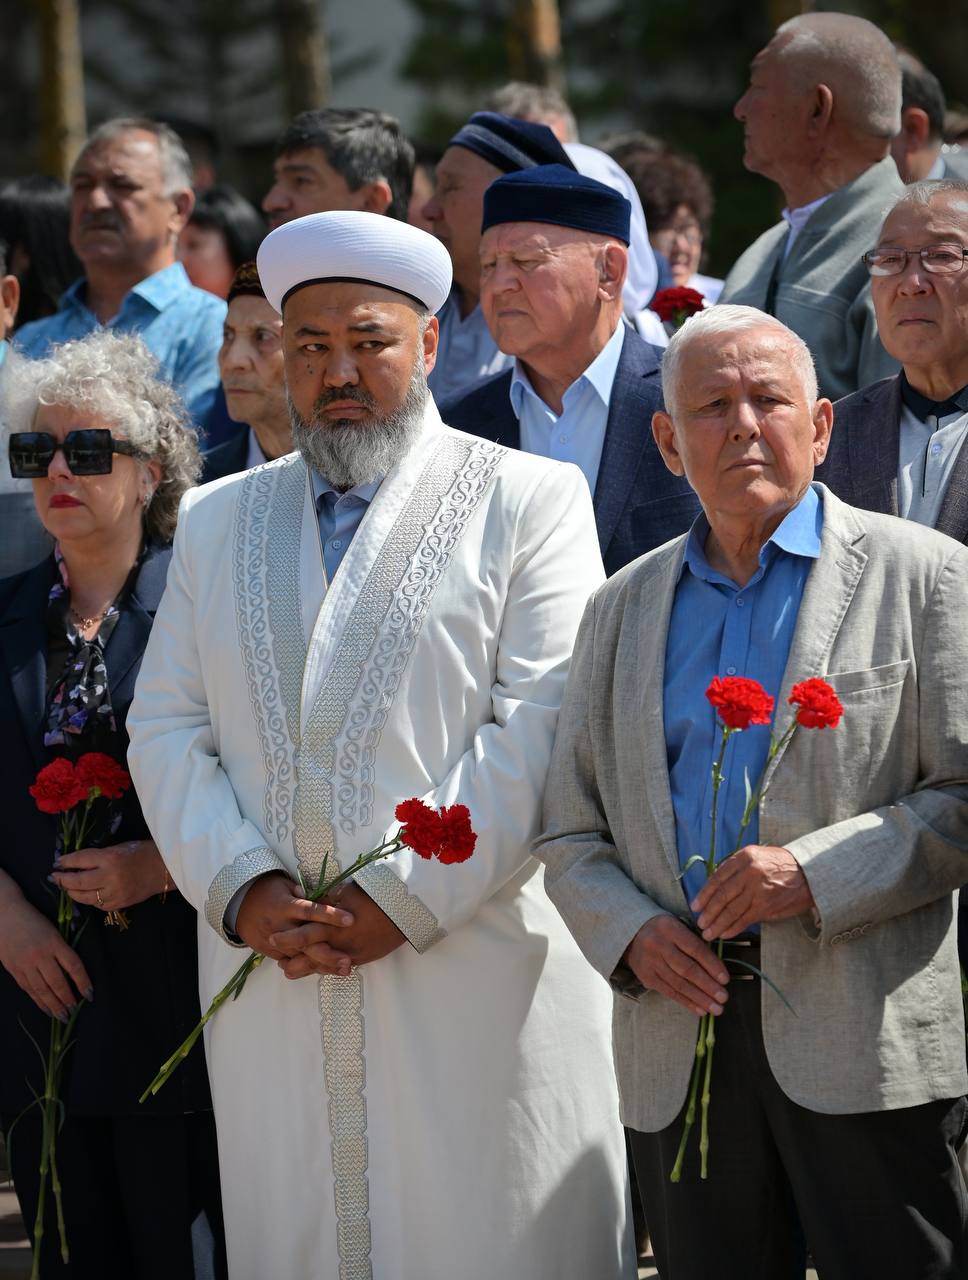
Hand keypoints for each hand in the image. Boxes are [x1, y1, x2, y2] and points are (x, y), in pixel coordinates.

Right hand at [0, 894, 92, 1018]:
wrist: (3, 914)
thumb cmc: (32, 918)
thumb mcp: (53, 925)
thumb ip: (64, 942)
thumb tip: (77, 959)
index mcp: (54, 941)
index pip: (73, 966)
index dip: (83, 982)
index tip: (90, 994)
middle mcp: (40, 955)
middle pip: (57, 982)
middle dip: (67, 999)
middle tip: (74, 1011)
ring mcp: (26, 963)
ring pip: (42, 989)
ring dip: (53, 1005)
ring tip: (62, 1016)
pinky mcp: (14, 969)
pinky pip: (28, 988)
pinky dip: (38, 1000)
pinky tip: (45, 1008)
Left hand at [51, 839, 169, 911]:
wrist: (164, 869)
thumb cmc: (142, 852)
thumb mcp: (119, 847)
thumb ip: (99, 856)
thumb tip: (76, 863)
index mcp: (110, 858)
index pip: (80, 860)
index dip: (66, 862)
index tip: (57, 862)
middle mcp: (110, 877)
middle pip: (78, 882)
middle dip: (63, 880)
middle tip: (55, 877)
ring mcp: (114, 893)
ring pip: (85, 897)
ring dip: (72, 892)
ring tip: (67, 887)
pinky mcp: (119, 904)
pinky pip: (97, 904)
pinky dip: (89, 899)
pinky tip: (86, 894)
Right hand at [235, 872, 353, 965]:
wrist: (239, 904)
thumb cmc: (270, 891)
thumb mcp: (285, 885)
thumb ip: (305, 894)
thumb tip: (326, 896)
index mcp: (285, 906)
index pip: (310, 911)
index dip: (330, 916)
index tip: (351, 920)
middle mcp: (280, 926)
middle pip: (306, 942)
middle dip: (328, 954)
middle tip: (348, 961)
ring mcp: (274, 942)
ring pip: (300, 958)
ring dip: (322, 965)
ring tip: (345, 970)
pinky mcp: (270, 953)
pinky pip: (291, 963)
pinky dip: (309, 967)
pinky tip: (328, 970)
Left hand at [271, 882, 405, 979]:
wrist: (403, 912)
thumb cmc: (375, 897)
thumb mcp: (348, 893)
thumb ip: (329, 898)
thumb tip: (314, 897)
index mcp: (331, 923)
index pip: (303, 933)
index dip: (286, 938)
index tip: (273, 939)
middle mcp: (337, 942)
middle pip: (307, 956)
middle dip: (290, 960)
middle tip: (278, 963)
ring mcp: (348, 953)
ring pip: (320, 967)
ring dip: (303, 970)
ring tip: (290, 971)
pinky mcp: (360, 958)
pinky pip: (336, 968)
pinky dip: (324, 969)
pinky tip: (317, 969)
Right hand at [624, 915, 729, 1016]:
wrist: (631, 934)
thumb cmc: (664, 932)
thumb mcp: (678, 927)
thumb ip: (695, 943)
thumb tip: (717, 970)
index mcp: (670, 928)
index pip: (695, 949)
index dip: (711, 965)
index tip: (725, 979)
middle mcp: (658, 945)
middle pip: (686, 969)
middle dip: (707, 985)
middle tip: (723, 998)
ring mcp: (650, 962)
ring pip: (678, 983)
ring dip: (699, 998)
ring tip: (716, 1008)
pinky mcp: (646, 976)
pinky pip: (669, 992)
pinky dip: (686, 1002)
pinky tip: (700, 1009)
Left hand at [692, 844, 815, 940]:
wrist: (808, 873)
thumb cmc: (780, 864)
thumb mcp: (756, 855)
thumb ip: (736, 867)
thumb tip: (716, 886)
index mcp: (744, 857)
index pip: (718, 877)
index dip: (704, 893)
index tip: (696, 905)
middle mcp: (749, 873)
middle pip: (722, 895)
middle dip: (708, 912)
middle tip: (700, 922)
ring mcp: (758, 891)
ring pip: (731, 910)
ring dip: (717, 924)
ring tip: (708, 933)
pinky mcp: (767, 907)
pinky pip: (745, 919)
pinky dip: (733, 928)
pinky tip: (725, 934)